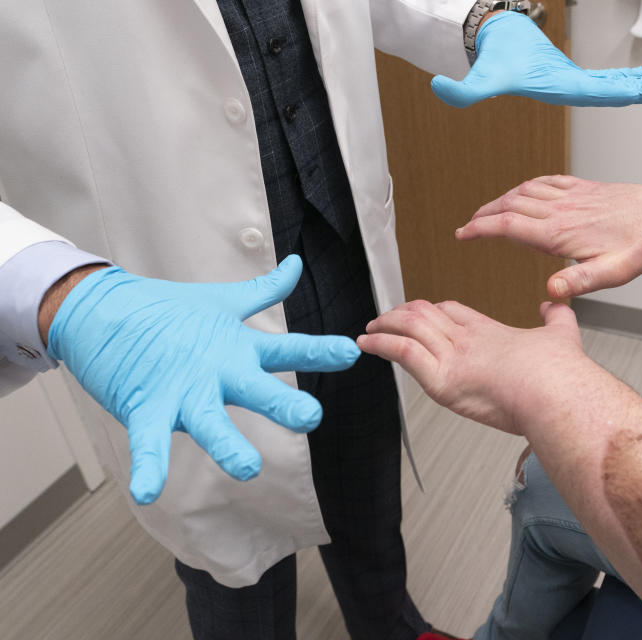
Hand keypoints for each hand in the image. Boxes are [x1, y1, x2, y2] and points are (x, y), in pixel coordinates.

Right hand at [47, 255, 359, 504]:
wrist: (98, 308)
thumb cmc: (164, 309)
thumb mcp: (222, 301)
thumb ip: (264, 291)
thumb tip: (295, 265)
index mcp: (236, 347)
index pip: (286, 349)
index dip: (320, 351)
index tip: (351, 352)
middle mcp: (215, 369)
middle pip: (254, 389)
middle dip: (283, 403)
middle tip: (310, 416)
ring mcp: (180, 389)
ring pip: (207, 421)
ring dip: (226, 444)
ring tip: (246, 468)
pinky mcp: (143, 406)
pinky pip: (146, 442)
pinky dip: (146, 467)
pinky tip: (148, 491)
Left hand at [358, 300, 586, 434]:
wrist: (557, 395)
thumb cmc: (561, 376)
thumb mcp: (563, 334)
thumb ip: (557, 317)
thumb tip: (554, 304)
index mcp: (490, 331)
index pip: (451, 311)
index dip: (432, 310)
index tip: (420, 314)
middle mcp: (467, 339)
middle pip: (424, 315)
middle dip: (401, 315)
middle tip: (386, 320)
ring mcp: (453, 358)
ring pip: (408, 329)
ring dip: (384, 327)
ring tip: (370, 331)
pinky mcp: (442, 381)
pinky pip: (402, 352)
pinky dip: (380, 345)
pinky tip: (367, 345)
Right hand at [431, 11, 641, 107]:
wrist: (491, 44)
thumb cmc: (491, 59)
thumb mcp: (479, 76)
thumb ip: (461, 90)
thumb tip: (439, 89)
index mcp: (557, 89)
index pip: (592, 92)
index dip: (616, 91)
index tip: (640, 92)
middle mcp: (569, 90)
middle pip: (611, 92)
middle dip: (641, 90)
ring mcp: (573, 83)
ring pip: (613, 86)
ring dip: (640, 84)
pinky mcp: (575, 74)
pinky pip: (608, 78)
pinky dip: (628, 76)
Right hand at [457, 175, 641, 297]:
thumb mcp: (614, 273)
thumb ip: (580, 282)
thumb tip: (551, 291)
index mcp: (561, 231)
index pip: (509, 226)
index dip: (480, 229)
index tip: (462, 235)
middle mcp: (562, 209)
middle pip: (510, 205)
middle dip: (483, 215)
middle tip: (466, 227)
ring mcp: (572, 195)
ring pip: (525, 191)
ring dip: (501, 200)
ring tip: (487, 212)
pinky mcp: (584, 188)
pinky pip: (546, 181)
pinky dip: (526, 186)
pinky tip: (524, 192)